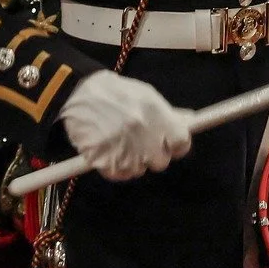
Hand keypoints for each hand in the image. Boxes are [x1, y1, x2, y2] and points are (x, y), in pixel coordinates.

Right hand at [60, 70, 191, 181]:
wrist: (78, 94)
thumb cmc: (117, 93)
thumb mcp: (147, 96)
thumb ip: (168, 112)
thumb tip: (190, 121)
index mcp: (157, 115)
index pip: (182, 143)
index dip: (177, 145)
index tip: (171, 143)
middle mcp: (143, 134)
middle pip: (161, 162)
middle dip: (154, 155)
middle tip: (142, 143)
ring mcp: (123, 150)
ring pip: (139, 170)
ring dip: (134, 161)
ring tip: (122, 143)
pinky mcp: (104, 161)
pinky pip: (119, 174)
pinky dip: (116, 167)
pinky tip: (110, 150)